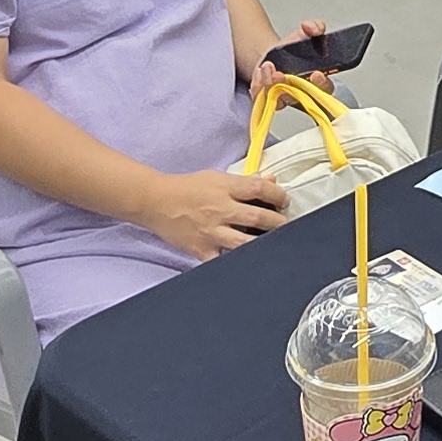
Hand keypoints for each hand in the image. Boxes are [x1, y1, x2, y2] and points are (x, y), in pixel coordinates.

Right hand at [138, 167, 291, 259]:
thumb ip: (244, 182)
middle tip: (285, 224)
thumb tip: (269, 182)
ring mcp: (211, 232)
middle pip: (257, 217)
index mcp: (224, 188)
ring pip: (244, 243)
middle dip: (278, 222)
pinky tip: (248, 262)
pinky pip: (222, 261)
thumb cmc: (186, 189)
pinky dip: (235, 263)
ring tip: (274, 244)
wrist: (156, 201)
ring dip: (264, 244)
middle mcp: (219, 210)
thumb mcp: (216, 177)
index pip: (259, 189)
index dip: (278, 194)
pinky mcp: (202, 250)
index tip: (284, 200)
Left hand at [250, 20, 331, 92]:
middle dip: (292, 87)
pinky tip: (260, 72)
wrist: (273, 56)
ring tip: (268, 66)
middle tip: (282, 74)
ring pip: (280, 100)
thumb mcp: (305, 34)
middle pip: (302, 98)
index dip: (322, 84)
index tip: (316, 74)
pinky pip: (263, 98)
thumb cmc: (293, 50)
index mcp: (318, 81)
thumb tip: (311, 26)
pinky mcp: (269, 100)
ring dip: (272, 83)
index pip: (326, 89)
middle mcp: (303, 93)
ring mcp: (285, 99)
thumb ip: (315, 27)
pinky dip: (259, 85)